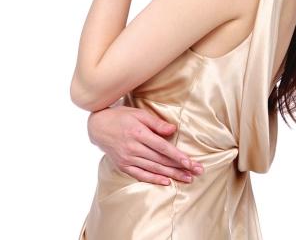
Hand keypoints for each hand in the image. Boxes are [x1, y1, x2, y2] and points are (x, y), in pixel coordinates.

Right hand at [87, 105, 203, 184]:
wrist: (98, 127)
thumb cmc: (121, 117)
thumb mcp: (139, 114)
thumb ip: (156, 123)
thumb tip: (173, 129)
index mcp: (139, 133)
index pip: (163, 147)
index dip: (178, 156)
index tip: (191, 162)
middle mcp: (133, 148)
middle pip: (161, 160)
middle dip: (180, 167)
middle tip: (197, 172)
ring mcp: (128, 158)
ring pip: (154, 169)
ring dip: (172, 175)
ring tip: (187, 178)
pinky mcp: (123, 165)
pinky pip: (141, 175)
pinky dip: (154, 179)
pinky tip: (166, 182)